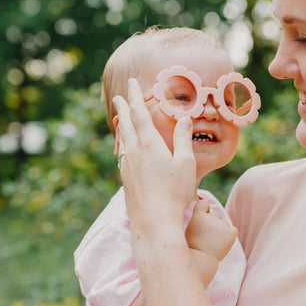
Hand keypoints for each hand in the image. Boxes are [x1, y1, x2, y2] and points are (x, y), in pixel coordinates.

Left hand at [113, 78, 196, 227]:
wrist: (154, 222)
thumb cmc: (174, 193)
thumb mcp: (185, 163)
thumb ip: (183, 139)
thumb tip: (183, 117)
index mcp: (149, 144)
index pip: (139, 113)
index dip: (135, 96)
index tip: (132, 83)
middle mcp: (134, 152)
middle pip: (126, 124)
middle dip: (124, 107)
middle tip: (119, 96)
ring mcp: (127, 166)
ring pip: (122, 139)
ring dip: (122, 125)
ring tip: (121, 118)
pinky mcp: (126, 179)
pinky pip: (123, 154)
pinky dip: (123, 143)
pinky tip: (126, 149)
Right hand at [186, 200, 237, 260]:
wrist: (200, 260)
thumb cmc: (191, 247)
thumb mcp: (188, 229)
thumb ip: (197, 218)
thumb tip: (204, 205)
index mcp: (198, 215)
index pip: (203, 204)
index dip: (203, 209)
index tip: (201, 218)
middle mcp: (211, 217)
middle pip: (215, 214)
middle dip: (212, 223)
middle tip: (205, 237)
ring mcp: (222, 225)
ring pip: (224, 223)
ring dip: (220, 230)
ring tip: (212, 242)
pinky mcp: (231, 233)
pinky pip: (233, 230)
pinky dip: (230, 234)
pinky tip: (222, 242)